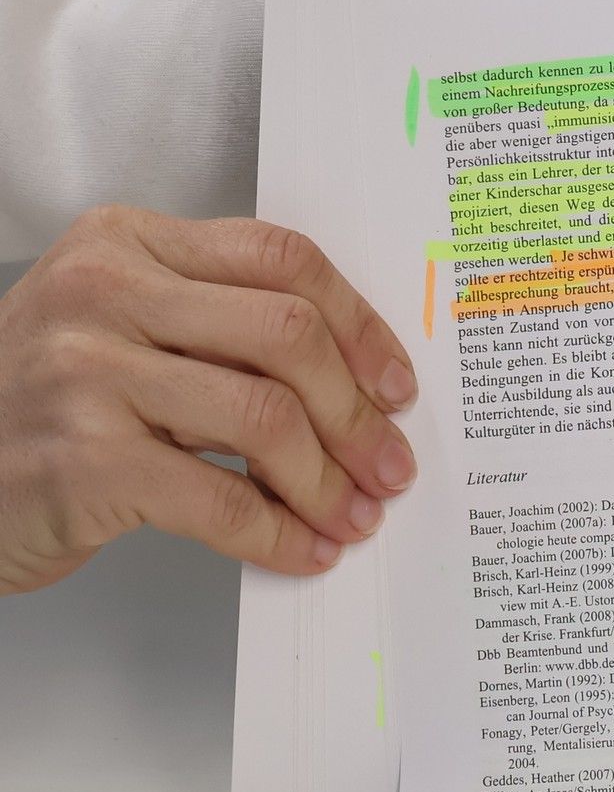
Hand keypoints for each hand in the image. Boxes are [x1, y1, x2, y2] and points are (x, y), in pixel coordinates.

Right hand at [0, 206, 417, 594]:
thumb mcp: (120, 326)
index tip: (395, 381)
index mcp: (128, 242)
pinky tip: (301, 548)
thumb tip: (359, 378)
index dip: (360, 324)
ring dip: (328, 478)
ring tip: (353, 513)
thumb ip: (219, 323)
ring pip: (266, 417)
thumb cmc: (39, 401)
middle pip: (289, 335)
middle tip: (388, 462)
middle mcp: (104, 294)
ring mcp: (87, 375)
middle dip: (358, 411)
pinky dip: (277, 531)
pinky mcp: (82, 463)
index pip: (283, 259)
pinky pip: (219, 498)